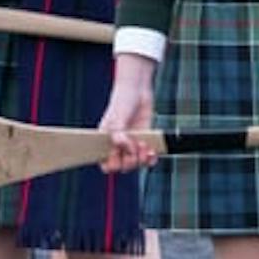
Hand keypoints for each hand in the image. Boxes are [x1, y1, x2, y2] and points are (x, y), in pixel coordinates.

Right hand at [97, 54, 160, 172]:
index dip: (112, 165)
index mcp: (106, 144)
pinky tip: (152, 152)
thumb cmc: (121, 103)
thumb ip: (119, 136)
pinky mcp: (144, 142)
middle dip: (130, 162)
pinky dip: (151, 159)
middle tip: (134, 148)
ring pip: (136, 164)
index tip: (118, 155)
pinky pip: (148, 159)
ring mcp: (132, 146)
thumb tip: (126, 148)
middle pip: (123, 167)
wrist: (138, 91)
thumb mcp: (117, 120)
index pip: (106, 165)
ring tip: (144, 145)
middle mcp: (119, 147)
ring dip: (141, 159)